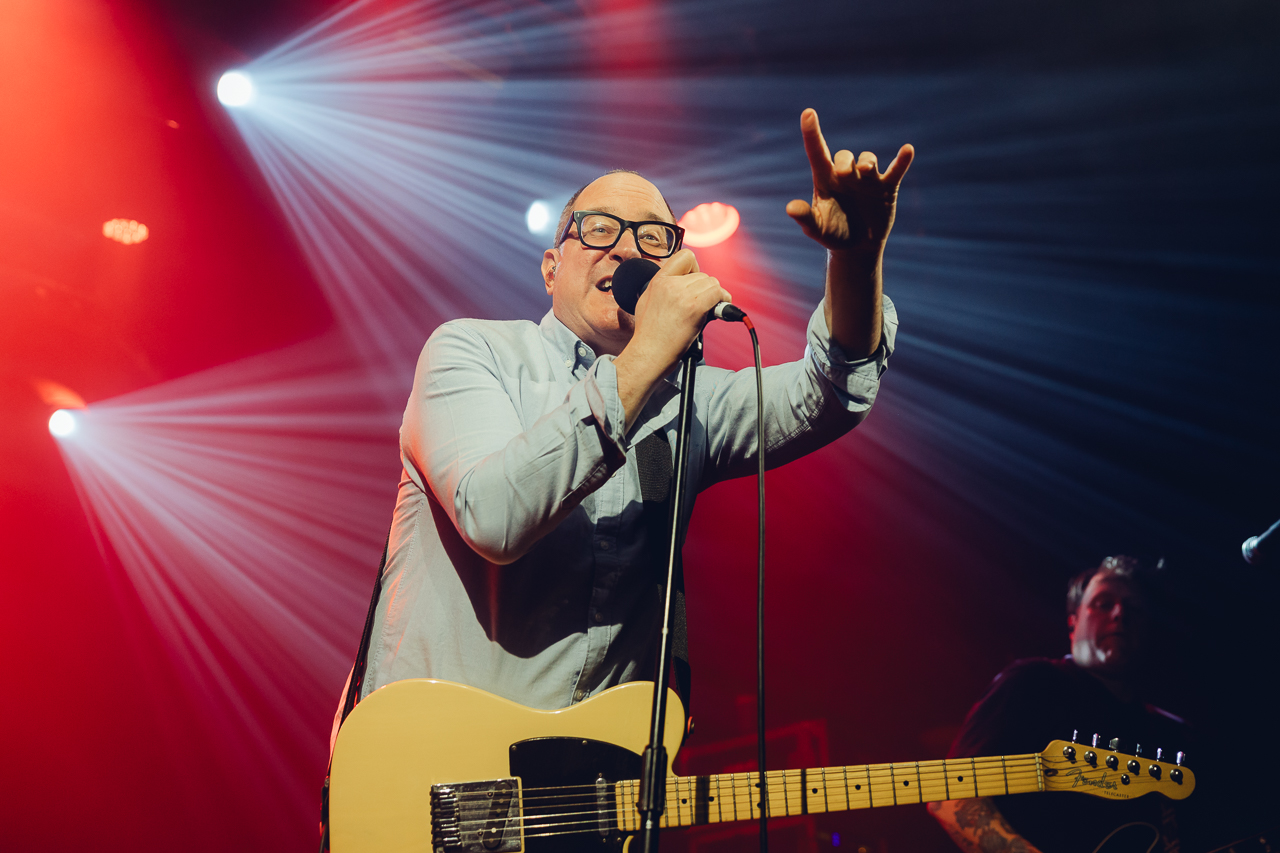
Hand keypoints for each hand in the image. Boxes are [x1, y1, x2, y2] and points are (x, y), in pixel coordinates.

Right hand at [613, 249, 731, 426]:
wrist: (648, 355)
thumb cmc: (649, 335)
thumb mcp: (646, 300)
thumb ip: (663, 288)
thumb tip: (680, 283)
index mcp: (658, 280)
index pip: (685, 256)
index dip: (694, 268)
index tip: (694, 281)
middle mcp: (670, 284)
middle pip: (702, 273)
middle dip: (705, 288)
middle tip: (702, 304)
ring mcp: (682, 295)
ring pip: (712, 283)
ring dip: (715, 295)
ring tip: (709, 309)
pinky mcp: (694, 307)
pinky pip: (718, 294)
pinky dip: (723, 301)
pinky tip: (718, 310)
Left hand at [786, 108, 913, 253]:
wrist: (857, 247)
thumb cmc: (832, 234)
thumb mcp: (817, 229)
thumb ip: (805, 218)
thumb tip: (791, 208)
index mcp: (825, 180)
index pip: (817, 151)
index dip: (812, 132)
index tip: (807, 113)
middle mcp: (846, 175)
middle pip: (844, 156)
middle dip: (845, 161)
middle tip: (843, 174)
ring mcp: (867, 180)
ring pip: (868, 159)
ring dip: (868, 161)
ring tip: (867, 171)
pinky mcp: (887, 188)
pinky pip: (896, 170)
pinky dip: (902, 160)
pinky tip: (907, 150)